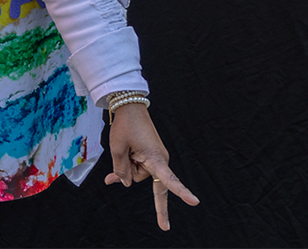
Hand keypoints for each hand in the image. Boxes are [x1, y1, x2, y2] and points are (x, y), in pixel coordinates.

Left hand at [105, 104, 198, 232]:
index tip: (195, 202)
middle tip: (138, 170)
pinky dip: (127, 166)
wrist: (130, 105)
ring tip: (125, 144)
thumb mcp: (118, 149)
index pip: (169, 179)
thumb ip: (121, 170)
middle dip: (131, 170)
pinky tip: (112, 175)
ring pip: (137, 172)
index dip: (181, 192)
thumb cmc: (125, 125)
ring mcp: (155, 157)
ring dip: (128, 162)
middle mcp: (159, 160)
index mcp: (155, 158)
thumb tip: (125, 183)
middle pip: (142, 178)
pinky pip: (138, 167)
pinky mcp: (150, 155)